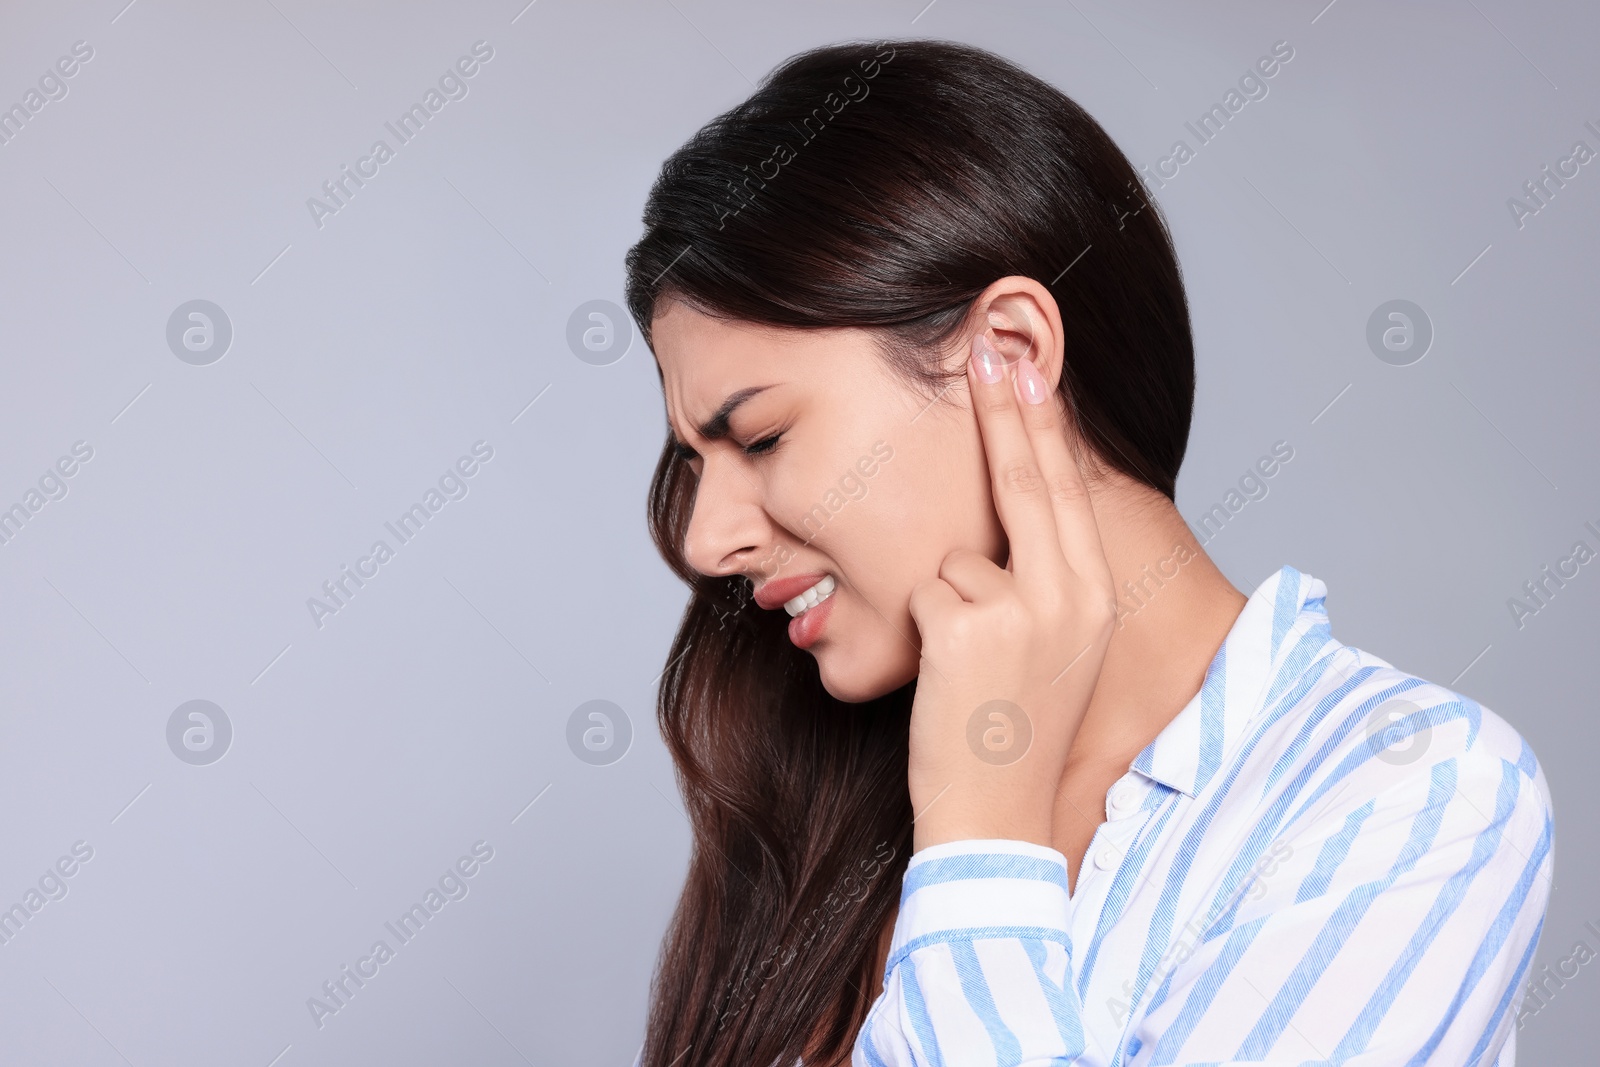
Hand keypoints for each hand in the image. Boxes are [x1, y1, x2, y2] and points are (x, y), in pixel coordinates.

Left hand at [906, 312, 1116, 852]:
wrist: (996, 818)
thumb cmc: (1014, 735)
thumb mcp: (1054, 652)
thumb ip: (1044, 584)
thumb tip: (1005, 531)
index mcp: (1096, 598)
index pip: (1069, 491)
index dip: (1048, 424)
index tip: (1033, 366)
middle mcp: (1074, 594)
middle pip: (1031, 480)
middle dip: (1010, 406)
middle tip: (992, 341)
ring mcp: (1025, 608)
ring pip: (957, 555)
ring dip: (947, 601)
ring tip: (968, 669)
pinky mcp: (971, 626)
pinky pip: (926, 591)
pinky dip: (924, 629)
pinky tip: (947, 679)